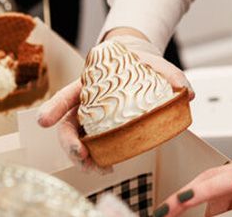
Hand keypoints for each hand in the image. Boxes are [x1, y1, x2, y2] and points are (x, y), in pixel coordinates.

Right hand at [36, 28, 192, 171]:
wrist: (138, 64)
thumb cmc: (139, 63)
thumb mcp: (154, 62)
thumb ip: (169, 74)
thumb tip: (187, 92)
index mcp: (90, 82)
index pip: (67, 93)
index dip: (55, 107)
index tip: (45, 120)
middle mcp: (84, 102)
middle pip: (67, 124)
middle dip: (69, 143)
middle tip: (80, 155)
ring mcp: (90, 118)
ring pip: (77, 140)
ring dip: (82, 158)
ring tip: (96, 168)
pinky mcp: (100, 130)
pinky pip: (92, 146)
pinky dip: (96, 159)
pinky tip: (106, 166)